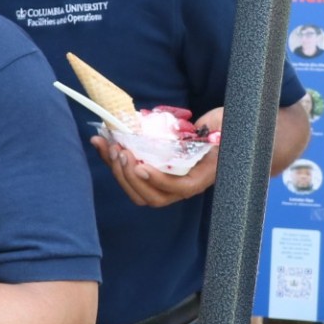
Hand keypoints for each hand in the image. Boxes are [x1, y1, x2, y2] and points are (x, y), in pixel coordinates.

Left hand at [91, 107, 219, 207]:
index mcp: (202, 176)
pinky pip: (126, 174)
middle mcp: (181, 185)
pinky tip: (99, 141)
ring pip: (135, 191)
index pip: (181, 189)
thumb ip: (215, 130)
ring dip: (117, 170)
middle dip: (131, 177)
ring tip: (109, 146)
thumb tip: (208, 129)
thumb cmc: (222, 126)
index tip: (141, 166)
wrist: (213, 126)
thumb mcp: (223, 125)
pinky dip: (110, 159)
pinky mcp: (148, 171)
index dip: (159, 181)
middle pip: (152, 197)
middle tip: (120, 151)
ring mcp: (163, 181)